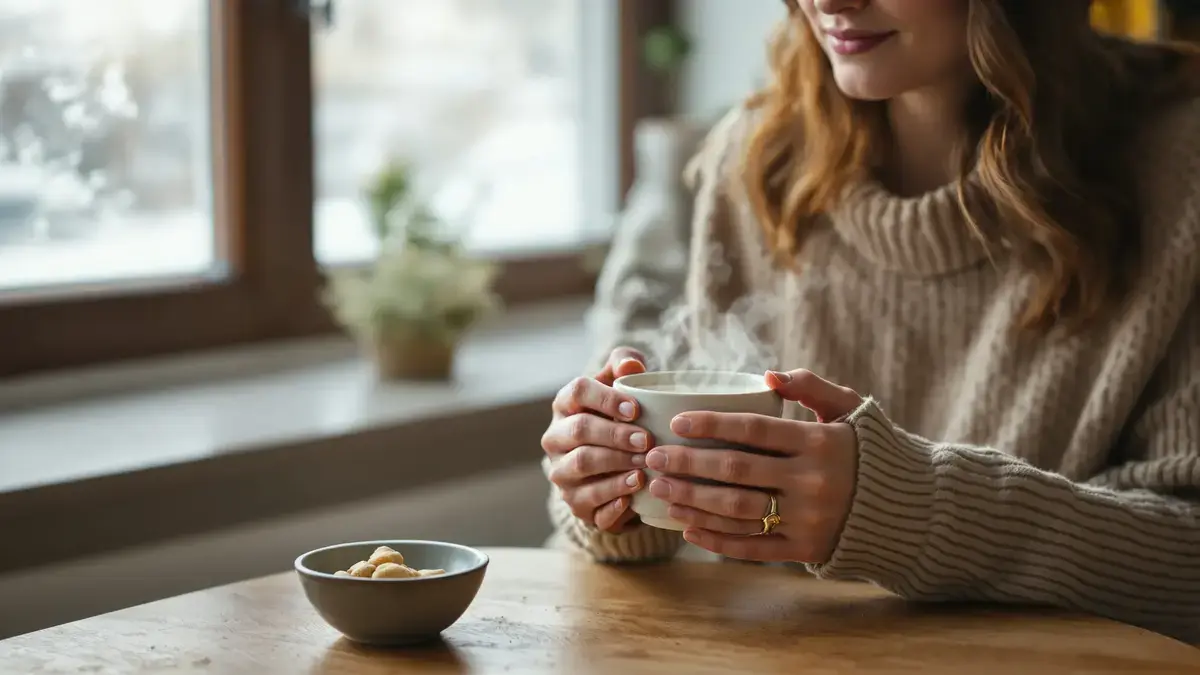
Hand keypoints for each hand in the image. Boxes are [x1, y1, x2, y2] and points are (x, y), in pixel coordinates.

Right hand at [541, 347, 651, 531]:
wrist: (614, 465)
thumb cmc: (620, 416)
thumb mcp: (623, 386)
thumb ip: (626, 364)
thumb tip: (631, 365)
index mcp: (565, 405)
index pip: (578, 392)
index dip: (606, 399)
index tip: (635, 409)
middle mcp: (556, 438)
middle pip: (579, 431)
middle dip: (614, 435)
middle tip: (646, 440)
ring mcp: (562, 472)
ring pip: (581, 466)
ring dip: (615, 466)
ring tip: (644, 467)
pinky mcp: (574, 503)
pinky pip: (590, 503)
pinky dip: (613, 501)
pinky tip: (634, 494)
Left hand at [644, 369, 862, 562]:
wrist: (909, 507)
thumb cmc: (869, 449)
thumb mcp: (850, 409)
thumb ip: (811, 386)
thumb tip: (767, 376)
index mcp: (820, 443)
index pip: (753, 431)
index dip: (711, 425)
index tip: (676, 422)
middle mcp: (812, 482)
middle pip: (736, 472)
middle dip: (688, 464)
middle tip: (653, 458)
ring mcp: (808, 520)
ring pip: (738, 512)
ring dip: (693, 501)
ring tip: (661, 490)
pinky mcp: (805, 550)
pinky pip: (752, 547)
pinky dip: (716, 539)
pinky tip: (686, 527)